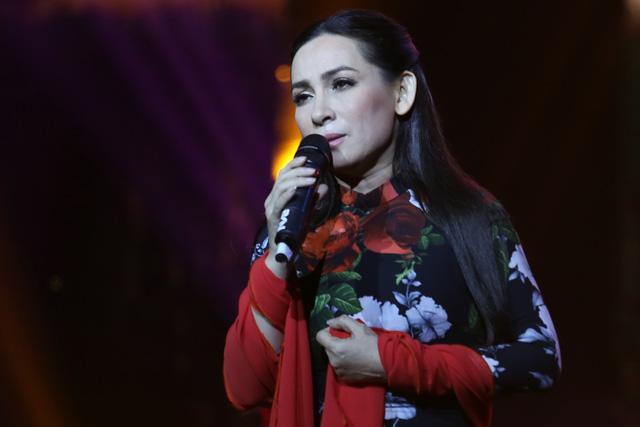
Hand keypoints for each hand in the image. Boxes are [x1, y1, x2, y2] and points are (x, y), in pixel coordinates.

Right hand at [263, 156, 326, 278]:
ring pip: (282, 186)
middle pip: (283, 177)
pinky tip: (297, 188)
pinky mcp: (273, 217)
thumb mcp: (306, 213)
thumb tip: (324, 187)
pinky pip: (279, 202)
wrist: (284, 252)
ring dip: (298, 180)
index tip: (306, 158)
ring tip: (312, 178)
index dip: (293, 164)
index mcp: (277, 195)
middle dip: (299, 171)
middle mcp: (271, 198)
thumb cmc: (294, 231)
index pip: (283, 174)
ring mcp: (271, 207)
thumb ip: (313, 200)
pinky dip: (288, 193)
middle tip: (314, 170)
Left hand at [316, 315, 386, 383]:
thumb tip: (330, 322)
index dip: (328, 330)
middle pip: (326, 346)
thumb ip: (342, 321)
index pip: (319, 336)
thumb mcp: (359, 327)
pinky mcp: (344, 378)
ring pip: (332, 356)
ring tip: (354, 349)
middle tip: (350, 339)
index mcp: (336, 348)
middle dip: (335, 341)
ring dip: (339, 351)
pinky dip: (343, 361)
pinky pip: (338, 366)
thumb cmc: (373, 345)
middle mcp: (334, 362)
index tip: (339, 330)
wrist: (387, 364)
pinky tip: (355, 359)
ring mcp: (338, 371)